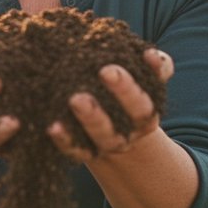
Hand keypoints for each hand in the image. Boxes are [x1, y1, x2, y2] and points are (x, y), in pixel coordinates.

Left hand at [47, 47, 173, 162]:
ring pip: (104, 134)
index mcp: (146, 112)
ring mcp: (107, 143)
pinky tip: (53, 126)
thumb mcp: (142, 80)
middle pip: (132, 114)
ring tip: (77, 98)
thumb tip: (151, 54)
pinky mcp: (84, 152)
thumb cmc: (125, 94)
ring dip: (91, 117)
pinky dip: (65, 140)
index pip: (148, 97)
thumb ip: (154, 67)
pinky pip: (75, 150)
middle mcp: (131, 130)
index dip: (145, 79)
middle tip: (106, 71)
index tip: (137, 58)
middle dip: (123, 92)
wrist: (113, 132)